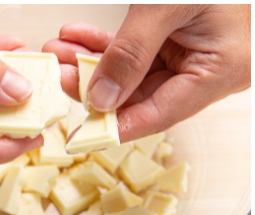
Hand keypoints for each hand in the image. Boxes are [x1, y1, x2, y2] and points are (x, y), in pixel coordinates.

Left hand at [43, 4, 249, 141]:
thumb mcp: (164, 9)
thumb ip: (131, 53)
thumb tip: (101, 97)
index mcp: (222, 70)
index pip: (160, 114)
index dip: (116, 128)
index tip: (79, 137)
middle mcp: (210, 69)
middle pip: (141, 94)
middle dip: (94, 84)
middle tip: (57, 73)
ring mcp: (195, 54)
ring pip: (133, 73)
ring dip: (94, 61)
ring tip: (59, 50)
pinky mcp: (179, 39)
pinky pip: (138, 52)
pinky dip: (107, 45)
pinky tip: (78, 38)